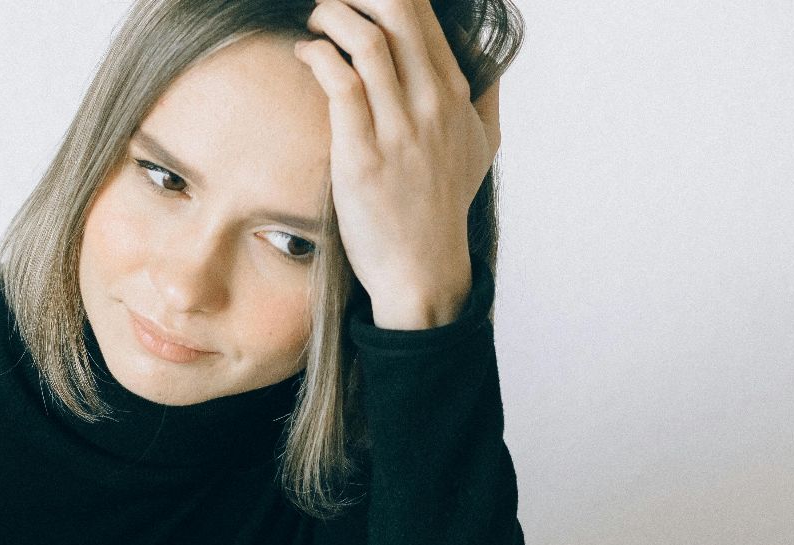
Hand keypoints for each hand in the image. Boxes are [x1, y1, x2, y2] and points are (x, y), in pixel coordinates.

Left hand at [293, 0, 501, 328]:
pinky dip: (317, 57)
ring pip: (366, 41)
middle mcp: (431, 104)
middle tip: (330, 4)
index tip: (359, 0)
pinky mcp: (362, 157)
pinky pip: (340, 86)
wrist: (423, 269)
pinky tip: (305, 56)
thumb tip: (488, 59)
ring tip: (313, 23)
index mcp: (456, 93)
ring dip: (330, 15)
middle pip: (398, 11)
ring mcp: (399, 130)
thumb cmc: (442, 207)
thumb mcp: (480, 146)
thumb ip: (485, 96)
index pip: (424, 13)